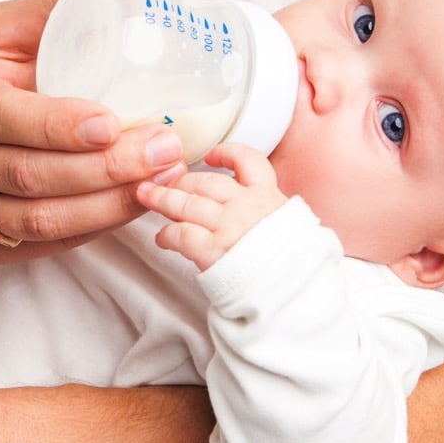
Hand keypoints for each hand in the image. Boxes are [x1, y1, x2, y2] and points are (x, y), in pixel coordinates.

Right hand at [0, 0, 186, 263]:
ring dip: (110, 202)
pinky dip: (98, 225)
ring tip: (165, 176)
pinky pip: (47, 244)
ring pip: (39, 220)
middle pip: (27, 174)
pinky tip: (137, 199)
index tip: (112, 122)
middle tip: (165, 147)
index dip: (54, 124)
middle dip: (104, 167)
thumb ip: (41, 17)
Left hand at [136, 142, 287, 270]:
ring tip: (148, 197)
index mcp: (268, 197)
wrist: (295, 289)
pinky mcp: (213, 249)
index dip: (227, 153)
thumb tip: (258, 214)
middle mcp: (247, 206)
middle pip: (206, 182)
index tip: (211, 155)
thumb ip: (270, 216)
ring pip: (188, 203)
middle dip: (181, 181)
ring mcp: (229, 226)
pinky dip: (167, 235)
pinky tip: (162, 239)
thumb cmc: (293, 266)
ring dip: (163, 199)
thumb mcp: (292, 228)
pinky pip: (182, 235)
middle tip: (164, 183)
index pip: (248, 160)